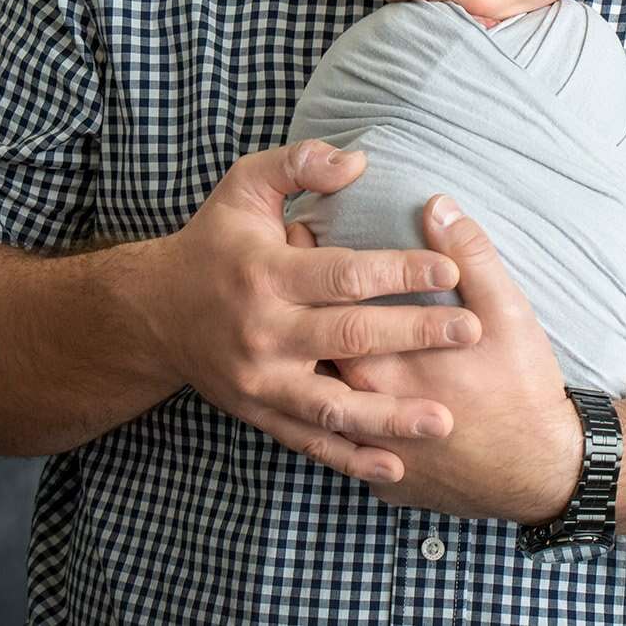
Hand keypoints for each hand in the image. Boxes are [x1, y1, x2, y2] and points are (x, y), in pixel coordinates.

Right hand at [138, 139, 481, 482]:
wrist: (155, 312)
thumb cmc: (215, 241)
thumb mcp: (245, 186)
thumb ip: (299, 164)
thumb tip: (359, 160)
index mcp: (266, 273)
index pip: (343, 274)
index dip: (399, 272)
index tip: (450, 271)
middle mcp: (263, 331)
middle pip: (350, 337)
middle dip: (415, 335)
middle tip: (470, 333)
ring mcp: (261, 380)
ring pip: (333, 405)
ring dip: (390, 416)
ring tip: (443, 419)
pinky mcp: (259, 412)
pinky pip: (309, 442)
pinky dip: (350, 459)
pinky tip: (394, 466)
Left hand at [304, 194, 584, 522]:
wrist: (542, 474)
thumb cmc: (524, 387)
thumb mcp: (508, 311)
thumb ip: (470, 256)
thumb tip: (437, 206)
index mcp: (385, 363)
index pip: (324, 309)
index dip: (306, 271)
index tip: (297, 235)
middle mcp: (366, 411)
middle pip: (312, 358)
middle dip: (297, 316)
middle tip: (292, 280)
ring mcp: (374, 454)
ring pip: (323, 410)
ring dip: (308, 372)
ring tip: (306, 336)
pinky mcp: (388, 485)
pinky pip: (351, 455)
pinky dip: (338, 425)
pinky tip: (340, 401)